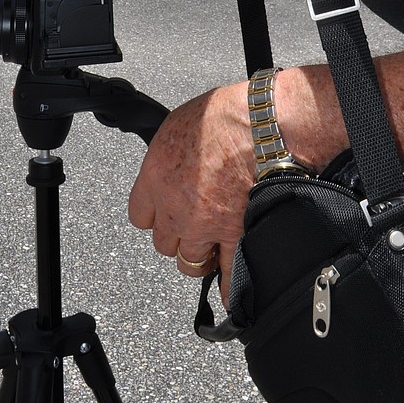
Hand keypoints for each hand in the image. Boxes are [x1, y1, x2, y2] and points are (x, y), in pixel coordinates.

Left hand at [128, 80, 252, 300]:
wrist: (263, 125)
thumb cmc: (227, 115)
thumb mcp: (180, 125)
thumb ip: (169, 158)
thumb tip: (173, 167)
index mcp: (155, 176)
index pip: (140, 215)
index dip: (155, 215)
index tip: (165, 212)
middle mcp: (173, 207)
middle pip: (163, 243)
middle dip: (178, 234)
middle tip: (195, 223)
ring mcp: (203, 226)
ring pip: (190, 261)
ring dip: (201, 254)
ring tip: (213, 243)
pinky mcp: (234, 236)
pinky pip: (227, 273)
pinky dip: (230, 283)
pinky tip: (232, 288)